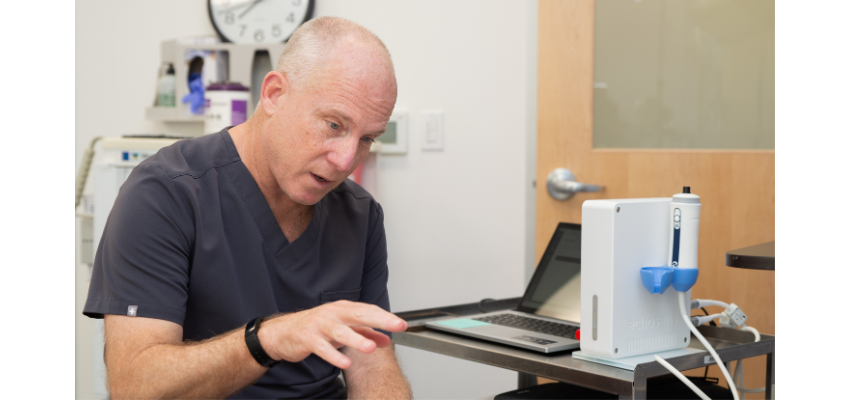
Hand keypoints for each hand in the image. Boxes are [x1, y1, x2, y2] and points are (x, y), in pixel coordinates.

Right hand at [258, 301, 407, 369]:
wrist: (283, 332)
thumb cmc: (316, 328)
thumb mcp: (342, 328)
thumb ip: (364, 333)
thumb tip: (386, 339)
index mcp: (343, 309)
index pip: (368, 310)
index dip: (385, 317)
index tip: (402, 324)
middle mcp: (333, 313)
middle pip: (359, 315)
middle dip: (379, 320)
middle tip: (396, 326)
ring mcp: (319, 325)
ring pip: (340, 331)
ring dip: (356, 339)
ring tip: (370, 347)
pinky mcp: (307, 338)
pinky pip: (322, 348)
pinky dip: (334, 356)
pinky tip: (345, 363)